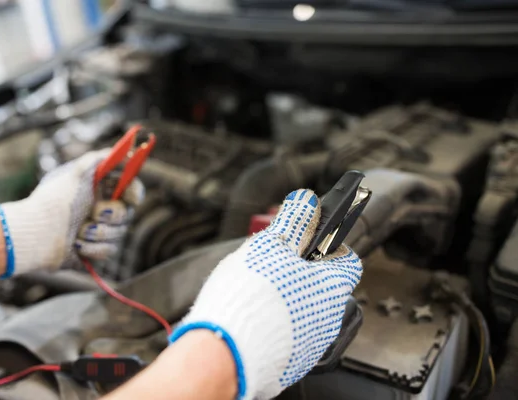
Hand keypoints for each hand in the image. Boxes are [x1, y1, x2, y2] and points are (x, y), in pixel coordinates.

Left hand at [0, 149, 142, 276]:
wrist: (35, 234)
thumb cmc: (54, 201)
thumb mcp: (76, 172)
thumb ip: (100, 158)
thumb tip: (123, 152)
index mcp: (100, 190)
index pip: (131, 189)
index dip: (134, 192)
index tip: (130, 196)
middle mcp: (102, 210)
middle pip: (127, 213)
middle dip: (112, 214)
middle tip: (95, 212)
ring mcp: (100, 232)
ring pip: (120, 234)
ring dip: (99, 232)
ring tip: (79, 231)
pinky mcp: (95, 252)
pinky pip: (109, 251)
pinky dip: (93, 247)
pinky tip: (76, 244)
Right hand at [169, 189, 362, 399]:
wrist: (225, 352)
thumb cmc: (248, 298)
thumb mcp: (269, 245)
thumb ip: (293, 222)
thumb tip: (308, 203)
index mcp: (331, 286)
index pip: (348, 261)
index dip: (329, 248)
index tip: (309, 243)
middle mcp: (329, 318)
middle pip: (323, 288)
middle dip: (300, 275)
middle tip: (271, 268)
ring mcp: (312, 345)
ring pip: (305, 313)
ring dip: (287, 302)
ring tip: (256, 296)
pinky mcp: (292, 365)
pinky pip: (289, 339)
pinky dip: (276, 328)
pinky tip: (252, 321)